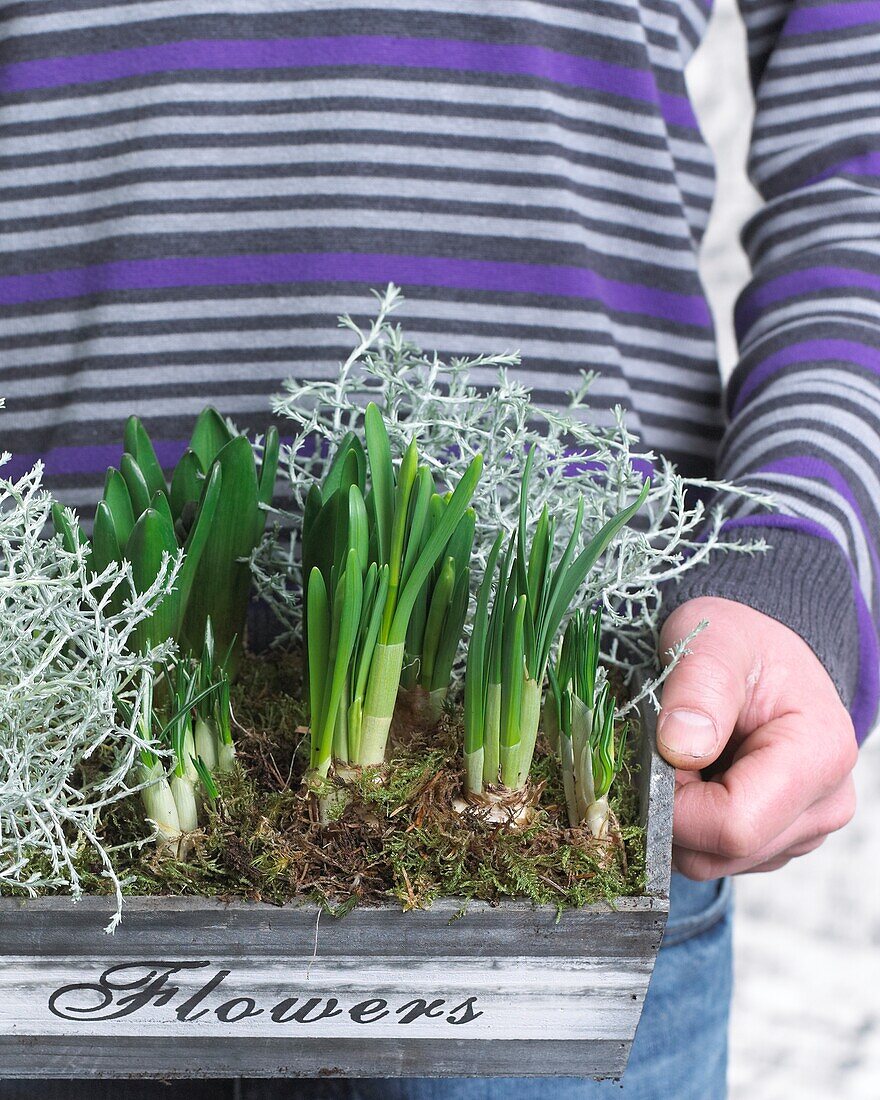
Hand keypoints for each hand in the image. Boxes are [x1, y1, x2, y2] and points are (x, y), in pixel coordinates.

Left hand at [657, 597, 857, 878]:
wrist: (761, 653)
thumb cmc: (739, 643)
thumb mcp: (715, 640)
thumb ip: (699, 688)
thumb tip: (680, 748)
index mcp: (819, 754)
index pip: (733, 825)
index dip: (676, 804)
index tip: (658, 755)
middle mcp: (825, 804)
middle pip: (723, 854)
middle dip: (674, 812)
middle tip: (664, 753)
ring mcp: (806, 829)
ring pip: (716, 862)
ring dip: (680, 820)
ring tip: (683, 759)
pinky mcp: (781, 839)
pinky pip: (719, 857)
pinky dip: (693, 825)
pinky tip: (697, 777)